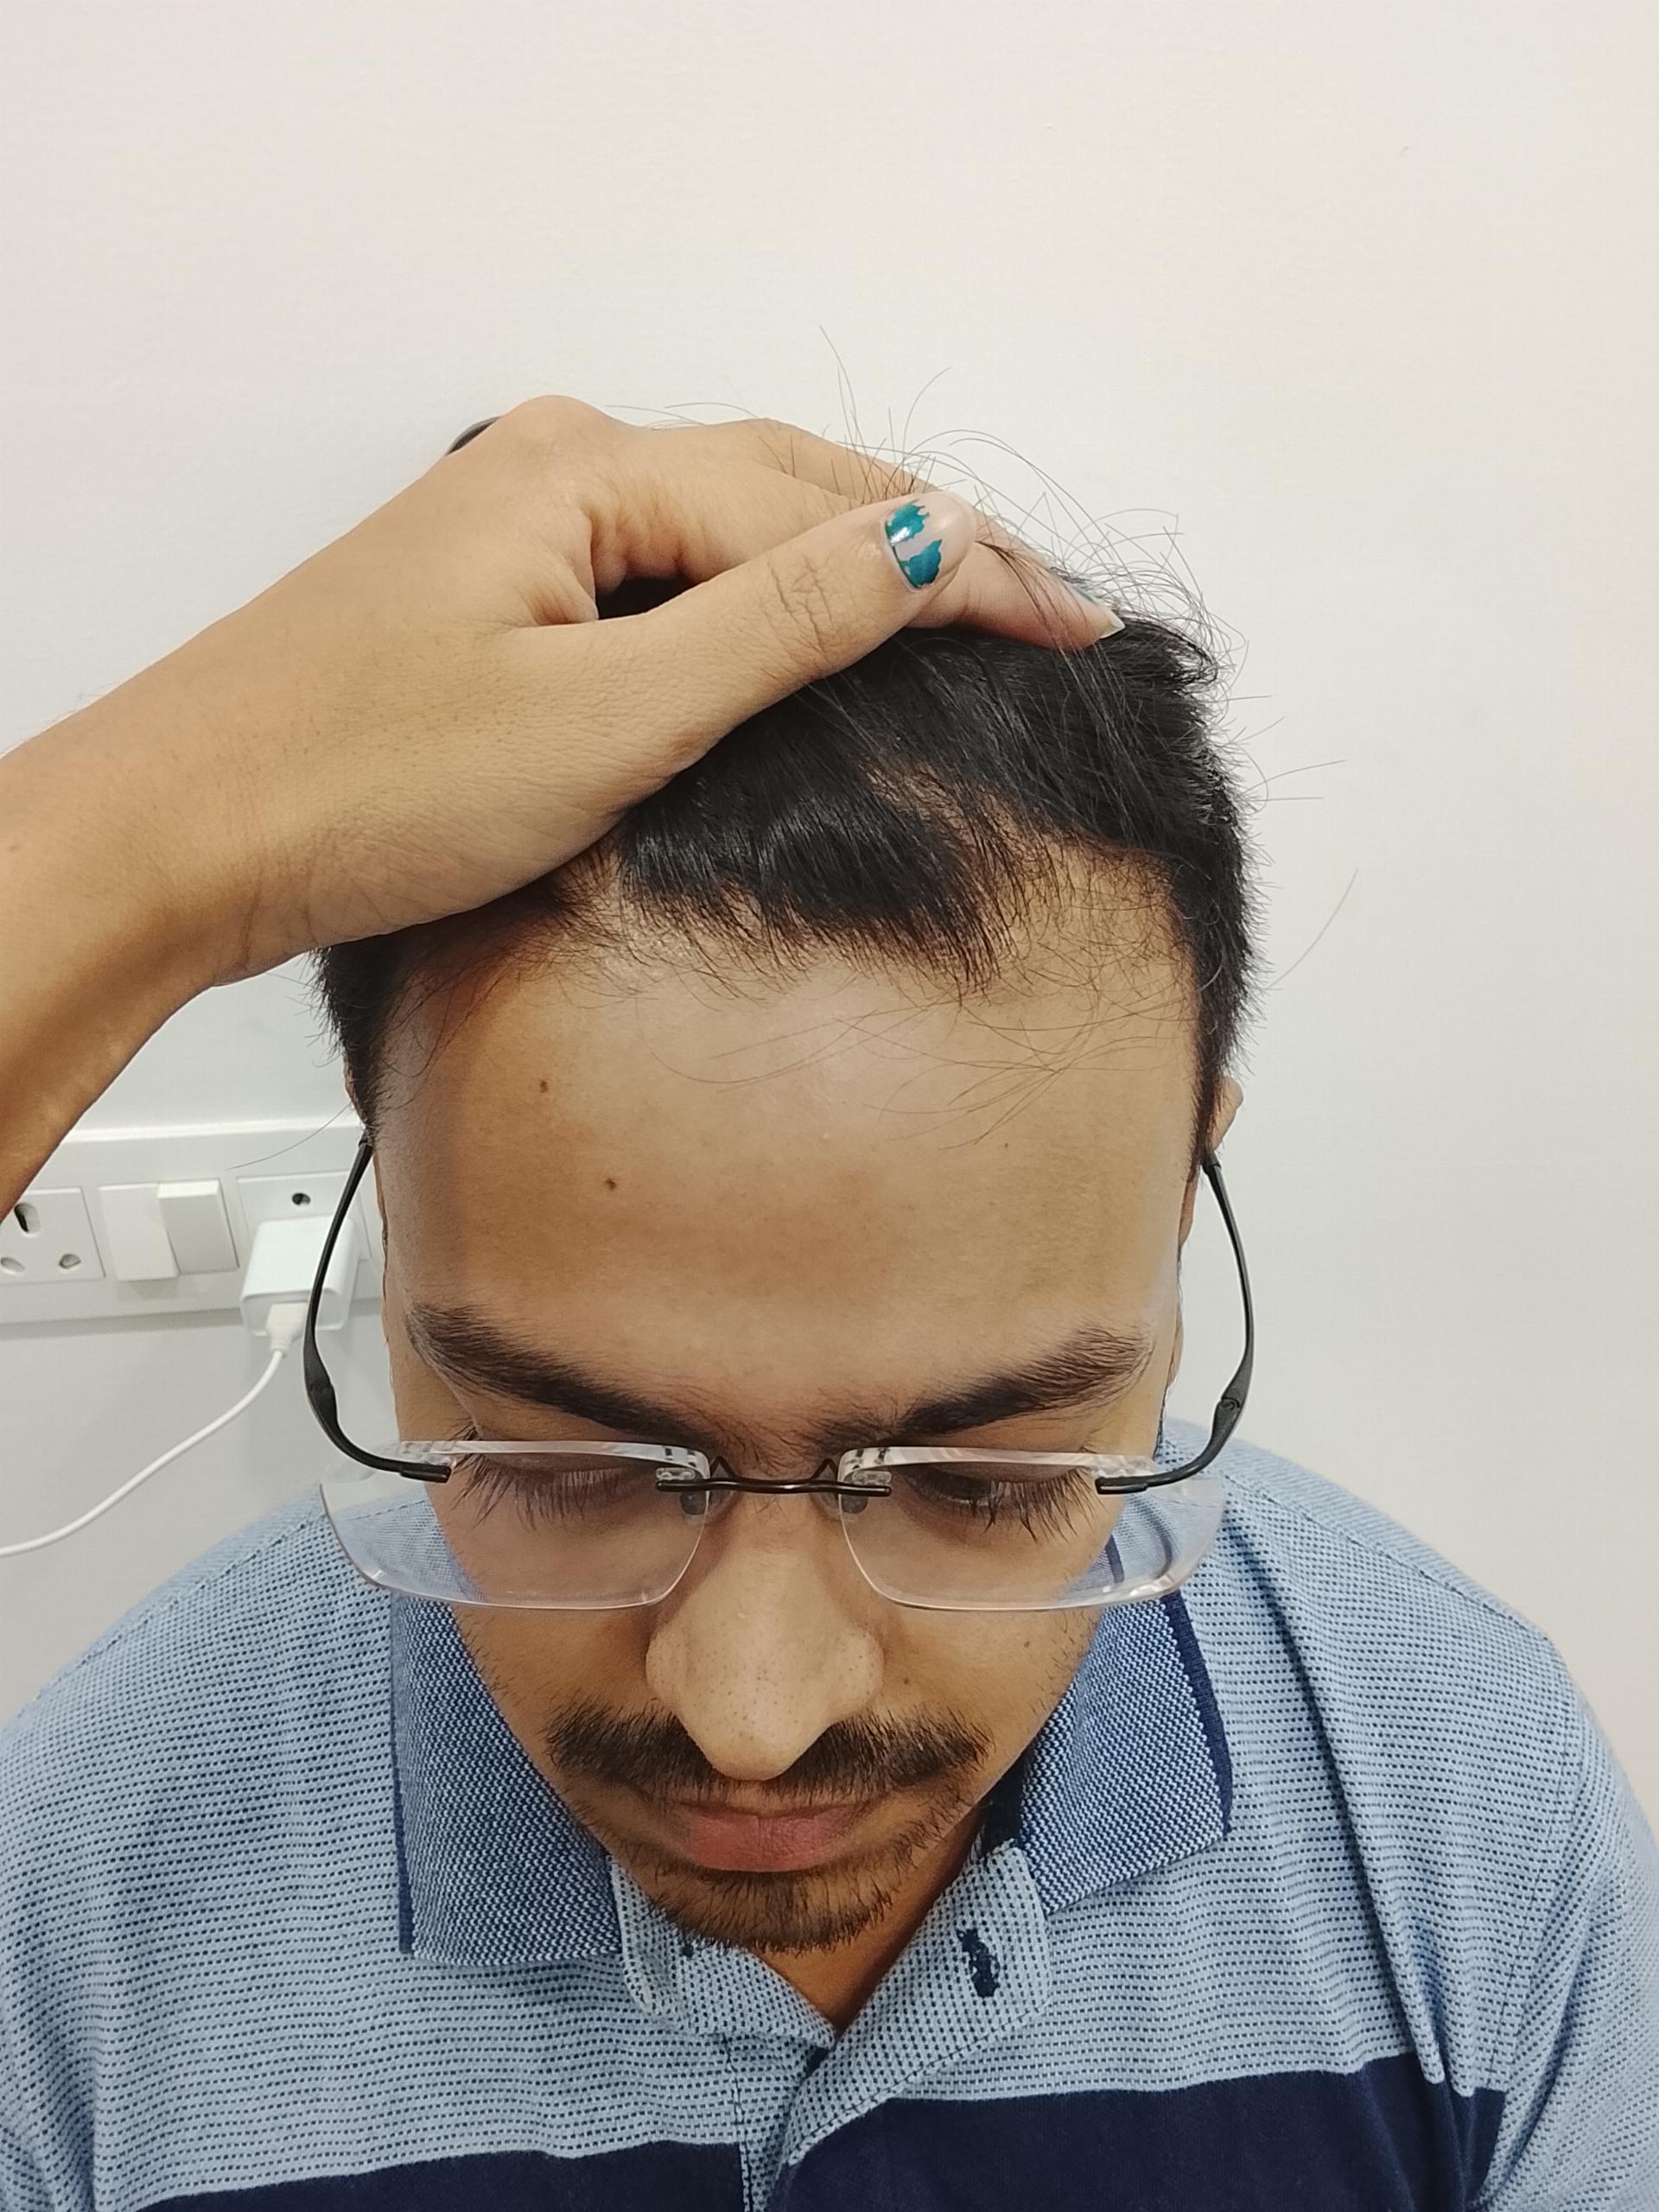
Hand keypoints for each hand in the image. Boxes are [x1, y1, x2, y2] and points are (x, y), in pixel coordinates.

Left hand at [37, 396, 1119, 989]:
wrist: (185, 835)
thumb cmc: (360, 783)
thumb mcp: (609, 715)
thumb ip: (779, 626)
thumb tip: (924, 548)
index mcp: (593, 472)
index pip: (834, 510)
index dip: (971, 567)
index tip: (1078, 623)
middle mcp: (561, 468)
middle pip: (795, 485)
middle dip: (929, 543)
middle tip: (1050, 606)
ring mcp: (524, 526)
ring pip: (734, 522)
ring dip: (852, 558)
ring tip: (962, 603)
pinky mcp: (500, 592)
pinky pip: (670, 568)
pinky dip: (764, 593)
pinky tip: (803, 630)